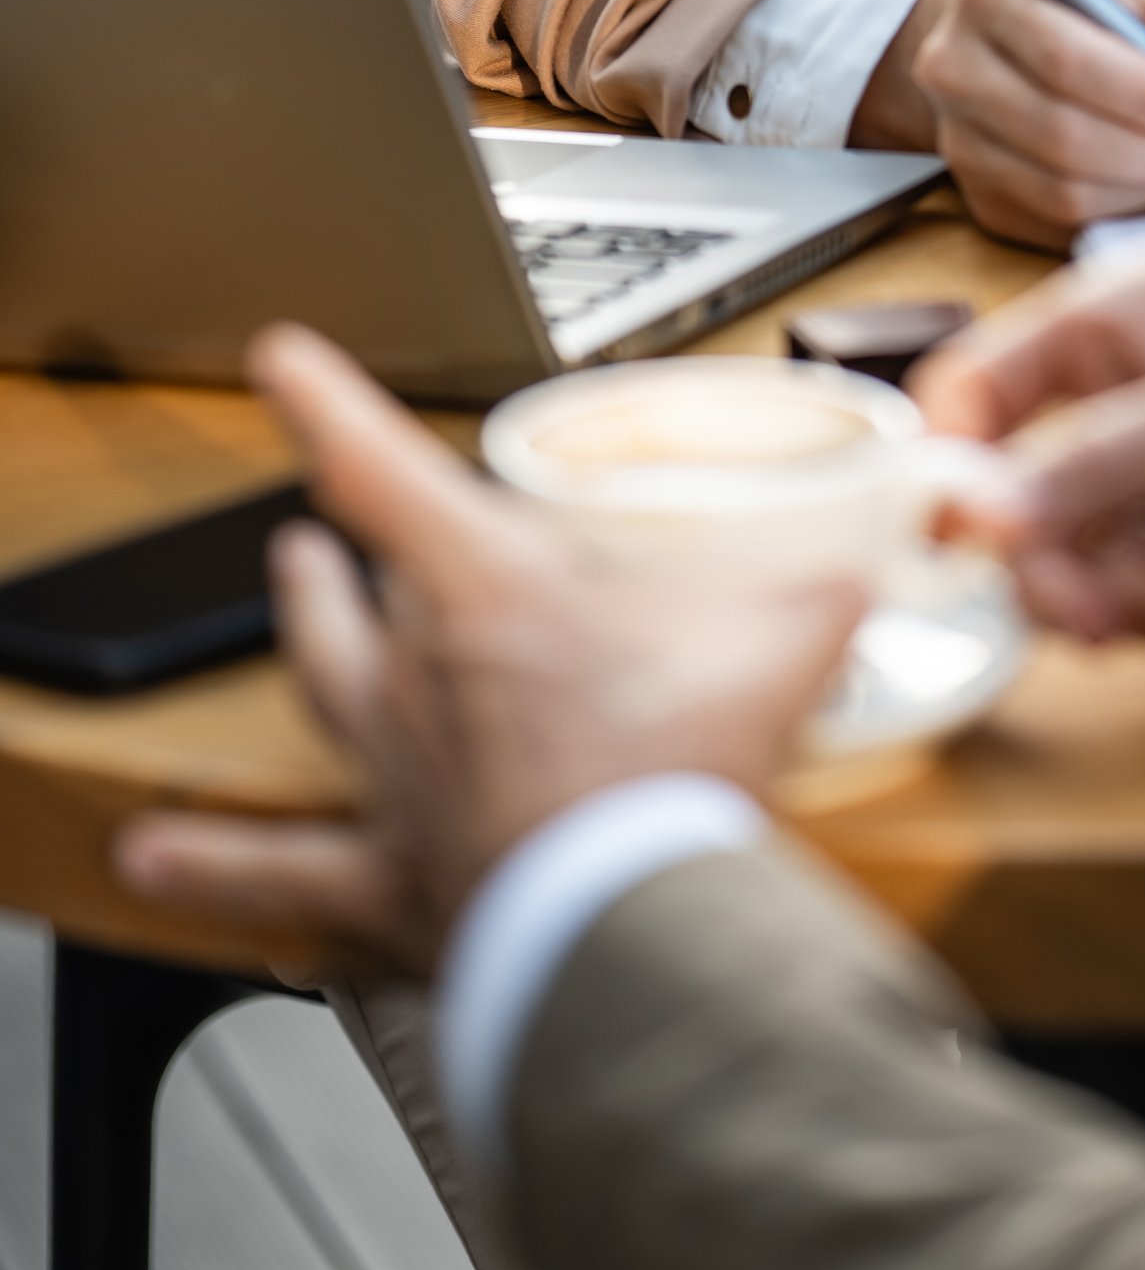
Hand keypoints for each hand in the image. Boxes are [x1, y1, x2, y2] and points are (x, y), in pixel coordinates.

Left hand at [112, 327, 860, 974]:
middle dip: (342, 552)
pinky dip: (207, 865)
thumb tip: (872, 566)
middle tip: (323, 529)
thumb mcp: (785, 638)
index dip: (323, 403)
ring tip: (283, 605)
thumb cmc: (681, 767)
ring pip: (321, 693)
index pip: (381, 469)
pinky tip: (146, 857)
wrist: (630, 912)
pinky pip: (278, 869)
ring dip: (301, 640)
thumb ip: (819, 593)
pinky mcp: (391, 878)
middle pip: (357, 590)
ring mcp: (396, 775)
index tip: (279, 357)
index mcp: (492, 589)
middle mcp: (420, 673)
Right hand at [853, 0, 1144, 245]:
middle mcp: (954, 69)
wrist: (1017, 45)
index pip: (1067, 59)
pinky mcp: (981, 199)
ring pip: (1063, 191)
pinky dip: (1121, 210)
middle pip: (1063, 134)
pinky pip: (1060, 226)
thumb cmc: (1094, 14)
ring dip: (1144, 184)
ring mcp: (960, 142)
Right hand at [915, 259, 1144, 640]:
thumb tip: (971, 518)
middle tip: (1102, 616)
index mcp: (1116, 331)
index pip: (979, 397)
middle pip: (1037, 524)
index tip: (950, 550)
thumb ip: (1099, 464)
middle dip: (1081, 572)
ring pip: (1119, 588)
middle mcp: (1143, 414)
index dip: (949, 471)